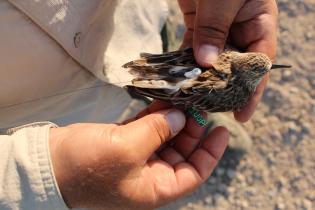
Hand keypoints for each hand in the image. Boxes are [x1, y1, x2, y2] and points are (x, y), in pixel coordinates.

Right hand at [49, 101, 228, 209]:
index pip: (194, 173)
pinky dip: (156, 115)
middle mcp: (150, 175)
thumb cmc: (87, 166)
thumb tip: (181, 116)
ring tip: (185, 97)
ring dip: (174, 118)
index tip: (221, 129)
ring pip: (166, 137)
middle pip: (182, 152)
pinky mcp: (124, 142)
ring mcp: (137, 157)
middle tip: (201, 105)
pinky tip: (165, 99)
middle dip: (192, 129)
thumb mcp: (127, 148)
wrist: (48, 163)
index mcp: (155, 187)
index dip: (211, 152)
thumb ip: (158, 131)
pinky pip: (148, 128)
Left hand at [178, 0, 277, 121]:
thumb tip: (206, 63)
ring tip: (192, 101)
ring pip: (212, 58)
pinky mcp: (198, 22)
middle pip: (235, 64)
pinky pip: (193, 47)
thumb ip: (214, 28)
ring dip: (201, 78)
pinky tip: (178, 79)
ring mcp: (218, 25)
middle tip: (211, 111)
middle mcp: (241, 26)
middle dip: (223, 88)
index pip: (259, 61)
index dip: (252, 89)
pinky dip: (185, 62)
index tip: (241, 113)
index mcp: (259, 20)